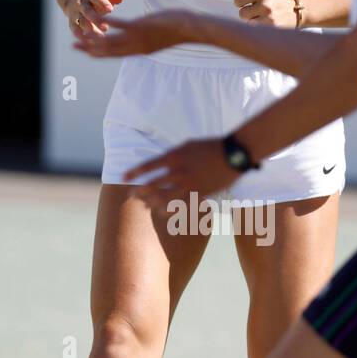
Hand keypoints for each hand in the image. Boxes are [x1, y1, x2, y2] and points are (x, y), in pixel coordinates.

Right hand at [65, 0, 123, 37]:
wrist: (76, 3)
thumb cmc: (97, 0)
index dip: (103, 3)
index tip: (110, 10)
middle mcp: (81, 4)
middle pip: (87, 11)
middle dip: (95, 19)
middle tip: (105, 27)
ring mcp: (75, 14)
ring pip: (81, 23)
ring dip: (90, 31)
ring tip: (101, 38)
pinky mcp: (72, 24)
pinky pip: (76, 31)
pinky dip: (83, 38)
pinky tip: (93, 44)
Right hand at [73, 9, 197, 57]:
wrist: (190, 29)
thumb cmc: (177, 31)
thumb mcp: (157, 39)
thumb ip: (145, 41)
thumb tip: (142, 39)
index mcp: (139, 51)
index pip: (114, 54)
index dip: (98, 54)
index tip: (85, 52)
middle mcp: (136, 47)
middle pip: (108, 51)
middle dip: (90, 48)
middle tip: (74, 46)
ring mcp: (138, 38)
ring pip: (111, 40)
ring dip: (94, 37)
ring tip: (80, 33)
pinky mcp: (142, 27)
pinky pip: (121, 26)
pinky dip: (110, 22)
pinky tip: (99, 18)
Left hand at [123, 138, 238, 208]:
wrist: (233, 154)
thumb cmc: (210, 146)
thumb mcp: (188, 145)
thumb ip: (173, 155)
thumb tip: (161, 163)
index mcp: (175, 156)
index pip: (148, 165)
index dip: (134, 172)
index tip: (123, 177)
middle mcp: (179, 171)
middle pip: (154, 184)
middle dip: (141, 191)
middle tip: (131, 195)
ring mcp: (189, 184)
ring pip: (166, 197)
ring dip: (153, 202)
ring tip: (146, 206)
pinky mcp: (199, 193)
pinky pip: (182, 204)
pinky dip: (171, 208)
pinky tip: (163, 212)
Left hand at [234, 0, 297, 26]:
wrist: (297, 11)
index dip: (240, 2)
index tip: (245, 3)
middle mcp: (266, 3)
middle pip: (242, 13)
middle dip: (248, 13)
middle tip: (257, 11)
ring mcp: (270, 17)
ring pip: (249, 23)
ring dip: (253, 21)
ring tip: (263, 17)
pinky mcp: (273, 28)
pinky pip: (257, 30)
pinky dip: (260, 28)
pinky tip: (267, 23)